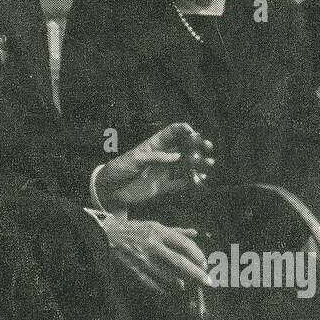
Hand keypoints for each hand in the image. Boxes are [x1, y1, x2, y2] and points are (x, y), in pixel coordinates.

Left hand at [95, 122, 213, 210]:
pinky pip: (181, 183)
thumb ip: (155, 157)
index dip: (183, 129)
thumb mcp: (134, 159)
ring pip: (186, 165)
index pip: (172, 133)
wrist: (110, 190)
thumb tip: (177, 156)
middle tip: (208, 147)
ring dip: (198, 164)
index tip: (193, 132)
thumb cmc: (119, 168)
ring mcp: (164, 171)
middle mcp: (163, 157)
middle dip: (197, 146)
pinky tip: (200, 180)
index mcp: (154, 145)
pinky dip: (191, 182)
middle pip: (183, 148)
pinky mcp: (164, 187)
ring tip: (210, 163)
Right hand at [102, 217, 211, 292]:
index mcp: (159, 232)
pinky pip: (152, 283)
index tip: (205, 264)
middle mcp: (153, 245)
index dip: (197, 255)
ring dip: (180, 283)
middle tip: (208, 281)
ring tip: (187, 287)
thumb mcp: (155, 226)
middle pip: (179, 262)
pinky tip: (170, 291)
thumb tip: (195, 233)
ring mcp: (143, 259)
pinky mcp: (134, 269)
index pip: (183, 244)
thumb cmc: (135, 230)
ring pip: (167, 275)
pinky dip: (163, 288)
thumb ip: (176, 231)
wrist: (107, 234)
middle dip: (196, 273)